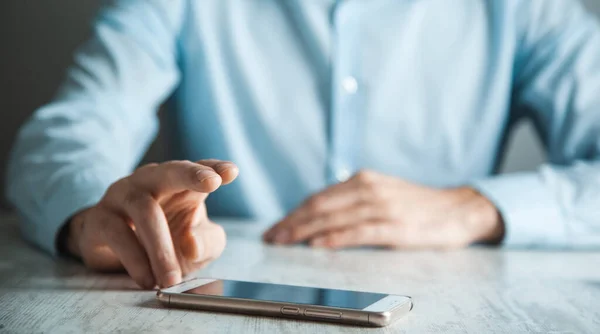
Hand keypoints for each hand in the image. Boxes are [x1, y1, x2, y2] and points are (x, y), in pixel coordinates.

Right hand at [65, 160, 238, 288]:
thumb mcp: (197, 246)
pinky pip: (117, 233)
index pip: (200, 169)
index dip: (214, 168)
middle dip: (191, 174)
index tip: (231, 172)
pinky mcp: (100, 218)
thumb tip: (191, 245)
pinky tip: (147, 279)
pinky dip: (134, 259)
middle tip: (212, 183)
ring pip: (144, 209)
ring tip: (171, 279)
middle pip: (170, 170)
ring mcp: (123, 196)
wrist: (112, 252)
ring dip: (160, 247)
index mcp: (180, 184)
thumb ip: (206, 243)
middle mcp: (151, 182)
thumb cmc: (164, 241)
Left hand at [263, 170, 502, 248]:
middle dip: (291, 223)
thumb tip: (319, 216)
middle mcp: (368, 189)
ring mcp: (381, 207)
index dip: (293, 214)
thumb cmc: (417, 205)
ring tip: (284, 242)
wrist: (458, 209)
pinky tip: (318, 245)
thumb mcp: (381, 192)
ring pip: (333, 218)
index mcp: (362, 180)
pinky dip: (335, 238)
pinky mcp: (394, 226)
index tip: (276, 227)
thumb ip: (352, 200)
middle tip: (271, 237)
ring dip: (304, 231)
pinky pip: (358, 232)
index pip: (318, 198)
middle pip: (319, 207)